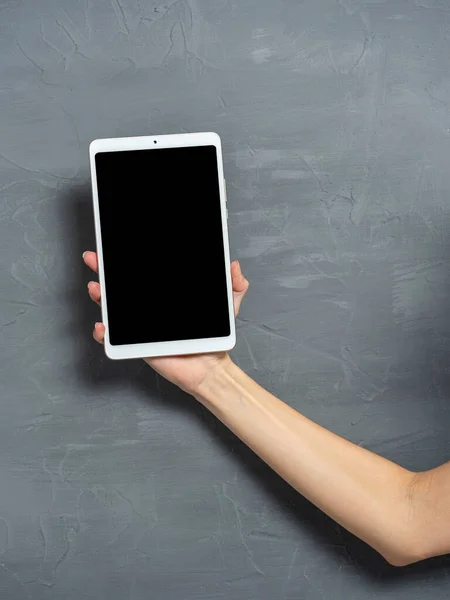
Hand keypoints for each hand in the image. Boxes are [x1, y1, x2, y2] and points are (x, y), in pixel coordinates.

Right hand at [83, 252, 248, 394]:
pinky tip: (103, 327)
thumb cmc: (214, 338)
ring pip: (112, 308)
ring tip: (96, 289)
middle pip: (120, 286)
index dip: (129, 260)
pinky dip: (104, 333)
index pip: (142, 274)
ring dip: (100, 296)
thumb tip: (234, 265)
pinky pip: (114, 340)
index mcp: (164, 296)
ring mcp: (139, 326)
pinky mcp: (136, 344)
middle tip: (95, 259)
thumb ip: (234, 284)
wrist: (210, 368)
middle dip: (104, 269)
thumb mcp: (228, 306)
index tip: (117, 245)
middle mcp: (148, 308)